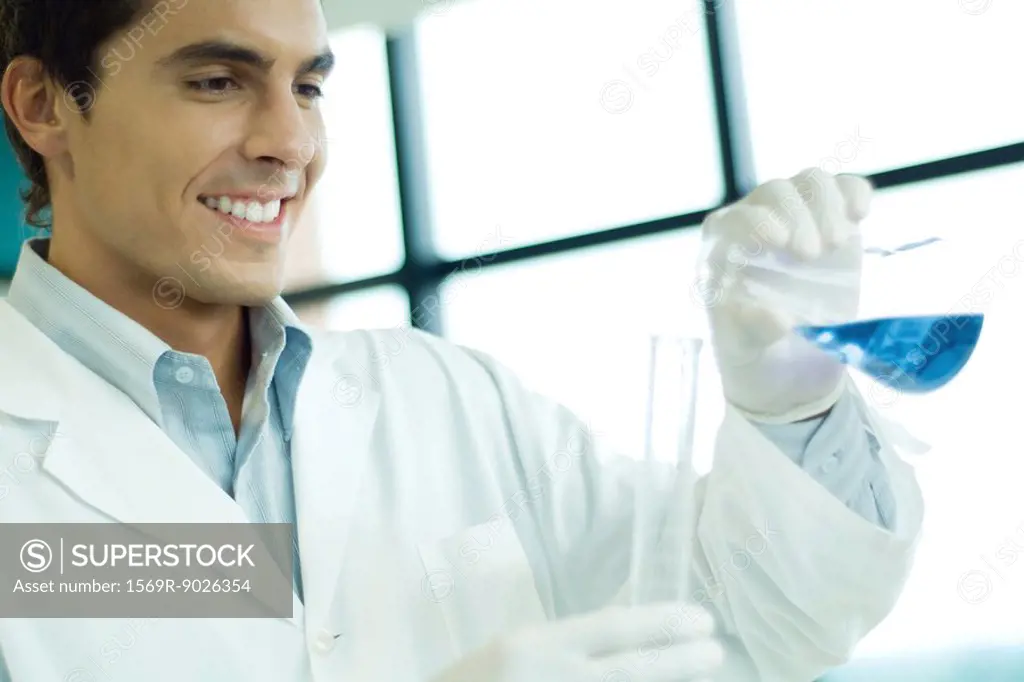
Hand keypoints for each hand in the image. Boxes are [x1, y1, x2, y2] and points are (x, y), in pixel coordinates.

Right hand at [429, 602, 723, 681]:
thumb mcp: (511, 652)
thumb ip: (561, 647)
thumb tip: (618, 635)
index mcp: (532, 647)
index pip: (611, 629)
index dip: (660, 624)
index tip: (699, 620)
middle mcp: (550, 677)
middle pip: (630, 670)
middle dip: (678, 660)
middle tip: (716, 650)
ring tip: (700, 674)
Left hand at [696, 168, 873, 423]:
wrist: (788, 360)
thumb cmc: (753, 348)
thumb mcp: (745, 347)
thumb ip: (752, 329)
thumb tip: (777, 316)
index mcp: (722, 247)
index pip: (736, 219)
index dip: (760, 223)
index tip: (786, 246)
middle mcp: (755, 222)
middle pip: (776, 191)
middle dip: (798, 216)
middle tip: (814, 255)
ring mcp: (795, 218)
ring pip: (811, 182)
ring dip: (828, 204)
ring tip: (837, 243)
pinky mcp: (832, 222)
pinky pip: (844, 188)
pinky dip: (855, 194)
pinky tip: (860, 216)